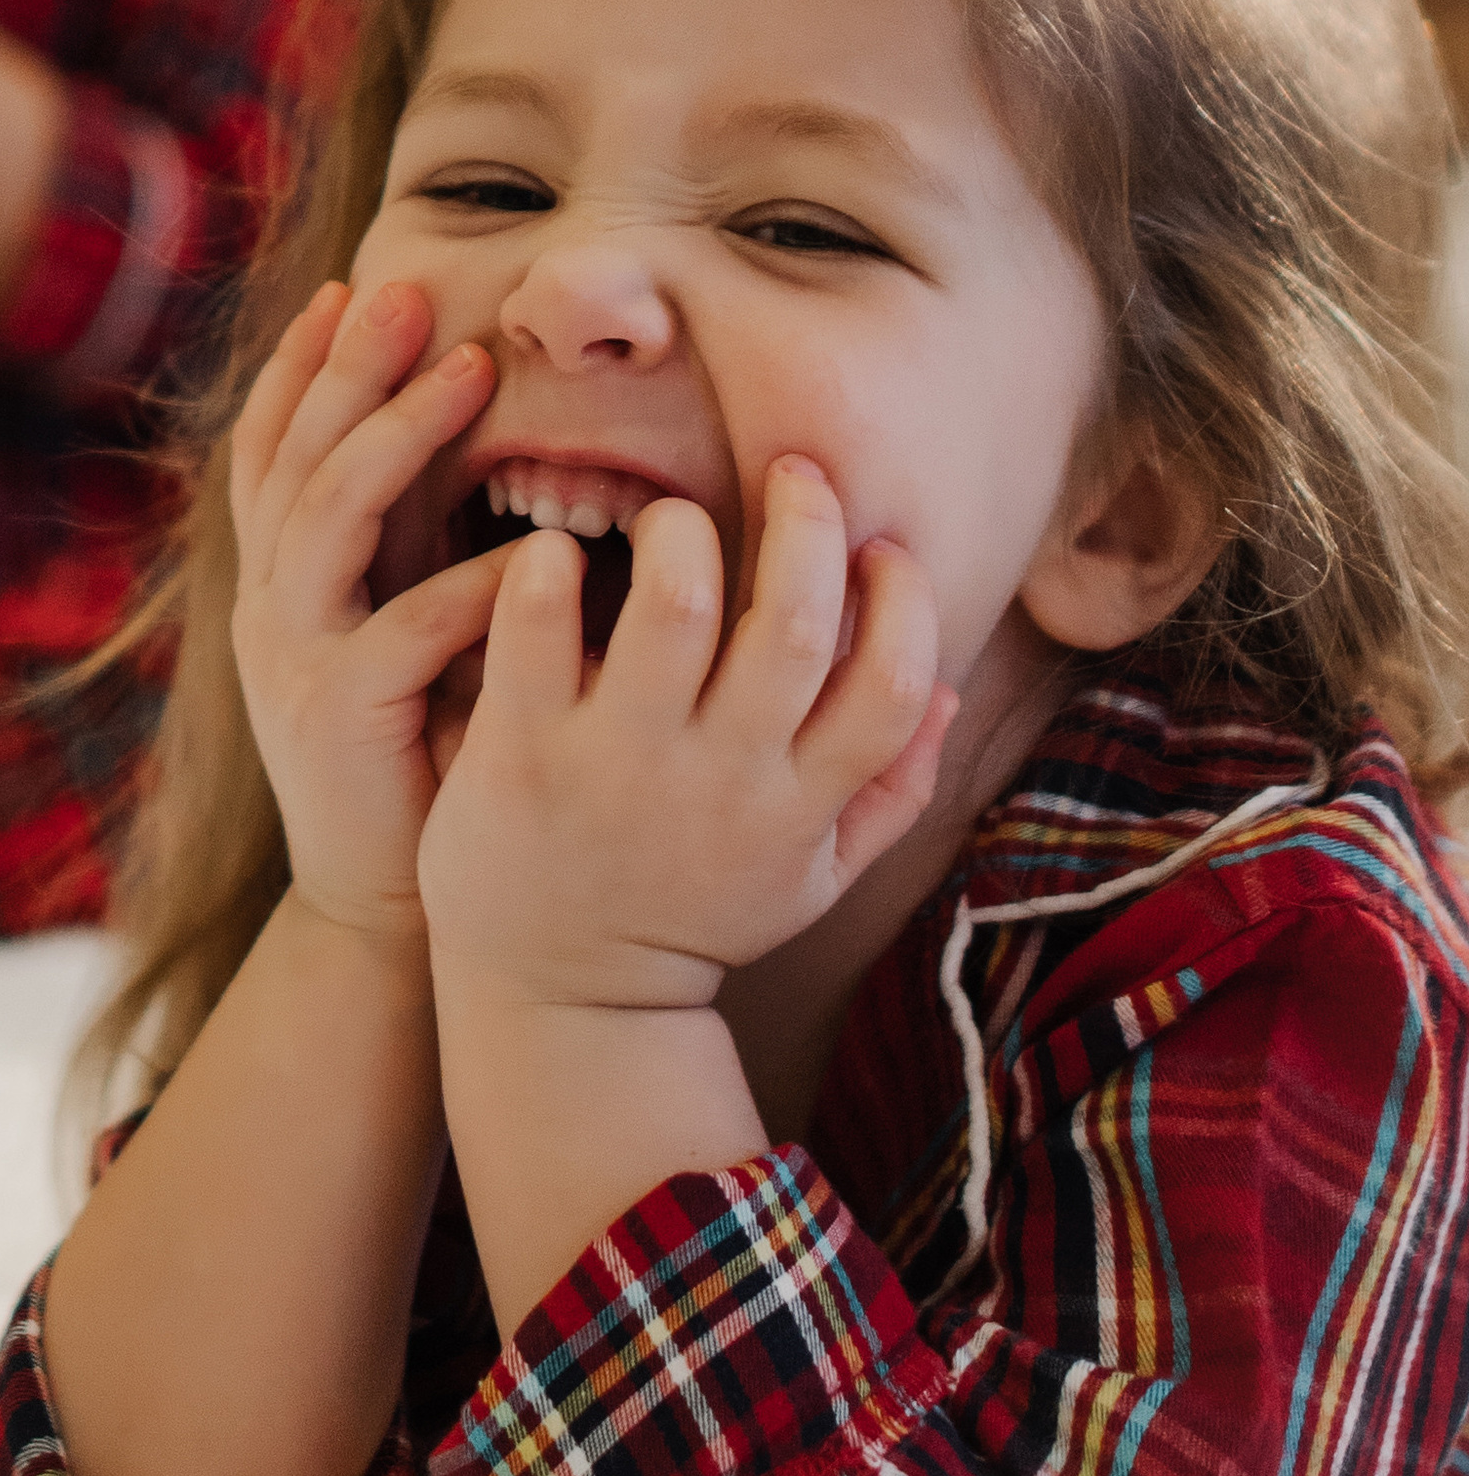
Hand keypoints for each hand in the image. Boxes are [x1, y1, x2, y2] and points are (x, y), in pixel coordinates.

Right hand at [228, 277, 503, 945]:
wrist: (383, 906)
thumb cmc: (419, 754)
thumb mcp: (402, 627)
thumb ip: (418, 546)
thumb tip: (479, 438)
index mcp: (282, 580)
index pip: (272, 446)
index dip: (302, 364)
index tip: (352, 288)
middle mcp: (272, 607)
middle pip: (293, 456)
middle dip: (346, 366)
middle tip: (406, 291)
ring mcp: (296, 660)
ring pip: (327, 518)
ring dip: (397, 436)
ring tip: (467, 371)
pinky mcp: (340, 721)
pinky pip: (401, 630)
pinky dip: (466, 584)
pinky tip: (525, 551)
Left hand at [419, 455, 953, 1014]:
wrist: (561, 1005)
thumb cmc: (691, 914)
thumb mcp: (812, 877)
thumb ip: (890, 789)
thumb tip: (952, 686)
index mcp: (800, 803)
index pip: (894, 684)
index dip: (905, 599)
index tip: (878, 548)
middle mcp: (722, 777)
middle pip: (797, 624)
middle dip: (806, 523)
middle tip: (789, 471)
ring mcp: (621, 762)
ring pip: (676, 606)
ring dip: (680, 531)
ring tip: (671, 519)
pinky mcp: (522, 752)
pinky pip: (537, 633)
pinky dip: (548, 570)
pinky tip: (556, 554)